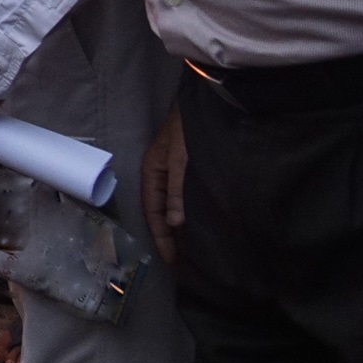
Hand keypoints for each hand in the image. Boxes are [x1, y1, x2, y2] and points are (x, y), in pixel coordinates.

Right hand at [142, 104, 187, 264]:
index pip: (153, 211)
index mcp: (152, 171)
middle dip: (167, 236)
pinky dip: (187, 214)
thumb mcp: (182, 159)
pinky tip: (196, 224)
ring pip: (172, 205)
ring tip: (188, 250)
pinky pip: (183, 198)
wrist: (210, 101)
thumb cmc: (190, 128)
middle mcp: (160, 173)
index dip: (161, 237)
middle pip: (160, 211)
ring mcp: (174, 171)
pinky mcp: (188, 169)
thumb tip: (175, 224)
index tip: (171, 260)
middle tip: (180, 262)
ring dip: (178, 227)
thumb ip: (178, 190)